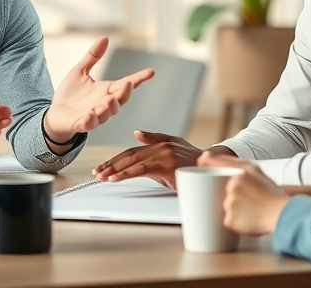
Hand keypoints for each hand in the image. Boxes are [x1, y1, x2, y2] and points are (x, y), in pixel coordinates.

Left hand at [44, 37, 154, 142]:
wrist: (54, 115)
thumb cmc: (70, 94)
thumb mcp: (80, 71)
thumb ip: (92, 57)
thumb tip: (105, 37)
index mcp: (106, 90)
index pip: (126, 84)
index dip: (139, 78)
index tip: (151, 71)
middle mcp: (104, 103)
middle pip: (120, 99)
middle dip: (125, 93)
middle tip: (128, 83)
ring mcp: (94, 115)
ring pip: (107, 113)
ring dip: (110, 107)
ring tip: (110, 100)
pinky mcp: (81, 123)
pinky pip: (89, 124)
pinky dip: (91, 119)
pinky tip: (90, 113)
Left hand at [91, 131, 205, 188]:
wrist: (213, 167)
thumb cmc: (194, 161)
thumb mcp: (174, 145)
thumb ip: (154, 139)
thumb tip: (136, 134)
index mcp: (159, 143)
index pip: (132, 151)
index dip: (116, 158)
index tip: (102, 166)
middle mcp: (160, 146)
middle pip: (129, 156)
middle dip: (111, 164)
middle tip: (97, 172)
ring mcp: (164, 155)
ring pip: (133, 162)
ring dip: (114, 170)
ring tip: (102, 176)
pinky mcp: (167, 167)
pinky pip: (141, 170)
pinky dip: (125, 174)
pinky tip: (115, 178)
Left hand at [198, 153, 288, 236]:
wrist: (284, 215)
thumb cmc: (271, 192)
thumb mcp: (255, 170)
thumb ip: (230, 161)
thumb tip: (203, 156)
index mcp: (241, 173)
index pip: (216, 165)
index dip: (207, 163)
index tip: (201, 162)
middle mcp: (233, 187)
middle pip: (221, 189)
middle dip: (229, 193)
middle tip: (248, 198)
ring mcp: (230, 205)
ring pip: (224, 205)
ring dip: (233, 208)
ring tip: (251, 209)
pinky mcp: (230, 221)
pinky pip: (227, 220)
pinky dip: (235, 221)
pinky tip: (249, 218)